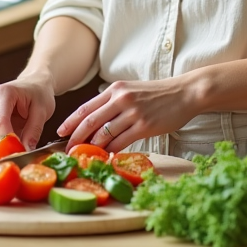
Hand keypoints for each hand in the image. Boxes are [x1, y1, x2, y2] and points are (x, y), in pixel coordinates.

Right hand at [0, 73, 55, 149]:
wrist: (34, 84)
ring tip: (13, 150)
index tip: (18, 152)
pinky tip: (7, 145)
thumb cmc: (39, 94)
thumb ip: (34, 130)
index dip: (7, 141)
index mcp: (4, 92)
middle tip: (14, 156)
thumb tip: (26, 150)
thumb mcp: (43, 111)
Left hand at [58, 77, 200, 153]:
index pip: (86, 107)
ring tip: (85, 157)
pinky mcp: (144, 126)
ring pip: (104, 134)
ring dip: (92, 148)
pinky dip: (111, 151)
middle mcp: (121, 99)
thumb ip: (114, 101)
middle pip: (90, 121)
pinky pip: (121, 142)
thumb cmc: (159, 94)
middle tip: (67, 150)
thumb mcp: (132, 90)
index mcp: (116, 89)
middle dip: (75, 138)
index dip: (71, 122)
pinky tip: (108, 157)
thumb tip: (96, 118)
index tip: (61, 132)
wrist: (185, 93)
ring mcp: (132, 112)